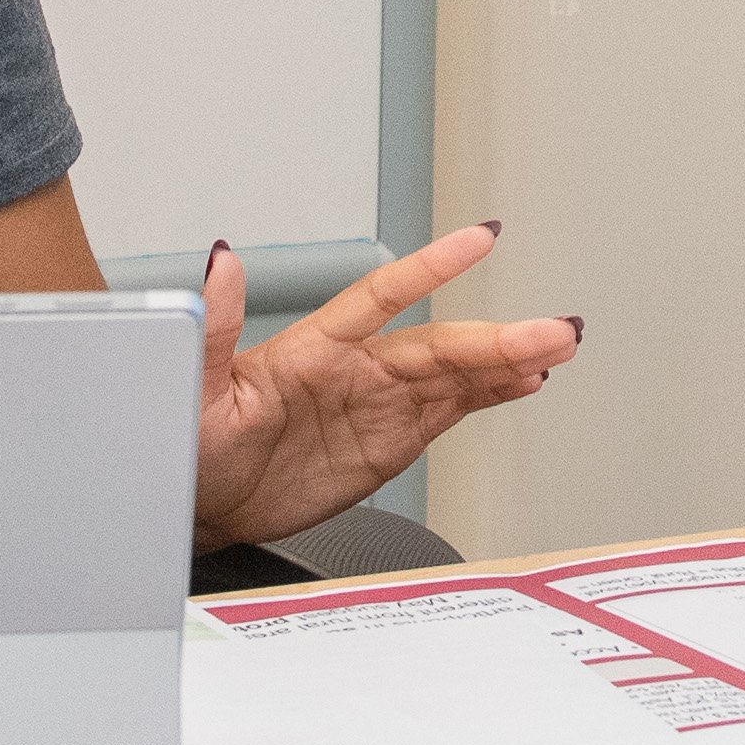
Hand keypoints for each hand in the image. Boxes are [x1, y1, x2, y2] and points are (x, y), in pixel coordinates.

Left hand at [197, 224, 576, 548]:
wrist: (197, 504)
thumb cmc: (186, 443)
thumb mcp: (188, 388)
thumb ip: (211, 328)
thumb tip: (218, 263)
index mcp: (310, 349)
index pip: (382, 296)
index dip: (432, 268)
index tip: (479, 240)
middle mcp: (353, 369)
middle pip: (438, 344)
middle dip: (497, 338)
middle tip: (552, 332)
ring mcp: (376, 403)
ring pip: (456, 372)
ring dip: (509, 359)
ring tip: (559, 346)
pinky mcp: (389, 441)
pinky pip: (450, 409)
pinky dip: (492, 394)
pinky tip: (526, 382)